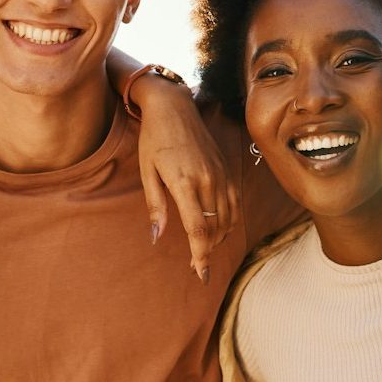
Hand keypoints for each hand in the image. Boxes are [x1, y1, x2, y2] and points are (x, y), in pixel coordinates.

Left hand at [134, 78, 237, 284]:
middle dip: (207, 251)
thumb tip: (157, 237)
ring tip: (204, 250)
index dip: (201, 255)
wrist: (174, 107)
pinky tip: (218, 229)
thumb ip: (156, 206)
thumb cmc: (153, 140)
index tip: (201, 274)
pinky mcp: (226, 170)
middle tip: (197, 266)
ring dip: (218, 239)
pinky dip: (228, 221)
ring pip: (227, 219)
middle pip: (215, 228)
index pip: (198, 229)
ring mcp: (220, 175)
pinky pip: (234, 204)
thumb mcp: (147, 172)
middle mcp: (207, 180)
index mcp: (184, 183)